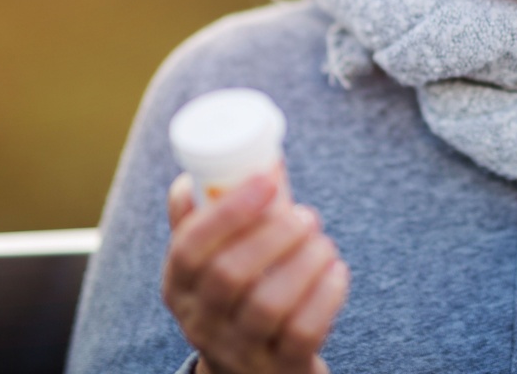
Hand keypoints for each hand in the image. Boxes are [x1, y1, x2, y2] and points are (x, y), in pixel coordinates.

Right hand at [162, 171, 349, 373]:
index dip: (228, 211)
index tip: (267, 180)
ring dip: (305, 260)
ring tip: (322, 241)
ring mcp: (242, 351)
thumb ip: (221, 217)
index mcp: (180, 286)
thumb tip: (239, 164)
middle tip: (306, 216)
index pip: (189, 248)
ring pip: (269, 305)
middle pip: (229, 275)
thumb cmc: (240, 298)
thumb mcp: (216, 262)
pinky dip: (327, 294)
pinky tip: (337, 271)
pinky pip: (304, 332)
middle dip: (274, 234)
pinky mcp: (282, 368)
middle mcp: (203, 322)